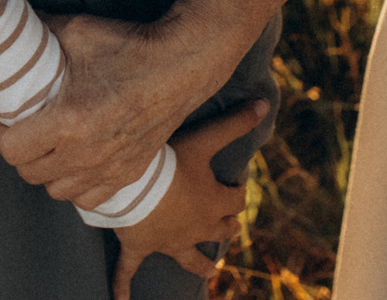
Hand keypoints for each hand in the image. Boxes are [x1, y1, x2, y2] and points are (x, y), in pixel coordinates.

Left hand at [0, 16, 232, 205]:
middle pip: (30, 173)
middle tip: (25, 130)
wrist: (182, 64)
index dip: (1, 134)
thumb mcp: (77, 31)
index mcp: (68, 122)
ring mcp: (109, 168)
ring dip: (47, 172)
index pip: (12, 150)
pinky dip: (77, 187)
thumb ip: (40, 33)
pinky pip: (89, 199)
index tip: (6, 120)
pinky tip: (77, 164)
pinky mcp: (129, 172)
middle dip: (20, 152)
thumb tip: (14, 30)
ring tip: (50, 147)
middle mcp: (86, 154)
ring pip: (57, 191)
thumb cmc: (129, 47)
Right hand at [108, 101, 263, 299]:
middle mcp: (196, 228)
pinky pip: (127, 271)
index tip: (237, 178)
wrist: (133, 186)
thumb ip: (235, 122)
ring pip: (191, 260)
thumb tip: (264, 104)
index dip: (239, 188)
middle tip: (229, 221)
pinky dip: (122, 287)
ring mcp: (168, 242)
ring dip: (201, 265)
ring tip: (209, 269)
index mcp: (213, 203)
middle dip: (227, 226)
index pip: (237, 198)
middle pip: (220, 231)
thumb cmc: (170, 162)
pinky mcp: (140, 248)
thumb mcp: (205, 138)